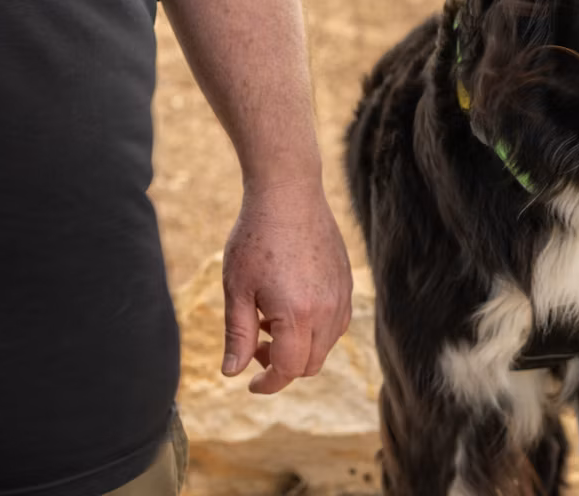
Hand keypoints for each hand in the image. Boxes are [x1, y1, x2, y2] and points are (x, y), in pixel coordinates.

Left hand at [220, 178, 352, 393]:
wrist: (289, 194)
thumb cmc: (256, 238)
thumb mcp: (236, 288)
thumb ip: (236, 334)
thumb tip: (232, 372)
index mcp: (298, 314)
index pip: (289, 369)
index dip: (268, 383)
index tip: (250, 384)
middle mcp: (328, 309)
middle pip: (311, 364)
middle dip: (282, 366)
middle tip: (253, 346)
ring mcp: (342, 295)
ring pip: (326, 344)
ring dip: (299, 346)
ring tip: (268, 321)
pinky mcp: (347, 282)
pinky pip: (337, 322)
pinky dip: (315, 328)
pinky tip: (290, 305)